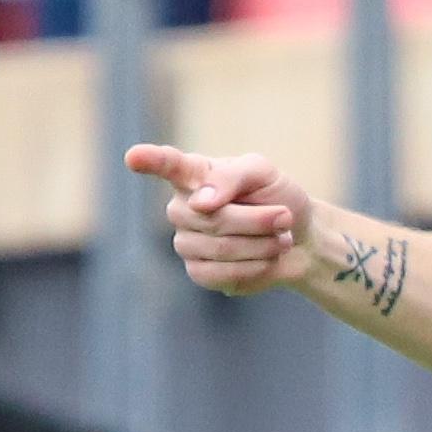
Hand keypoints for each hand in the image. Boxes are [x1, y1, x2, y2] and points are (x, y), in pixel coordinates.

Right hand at [123, 144, 322, 296]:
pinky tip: (266, 258)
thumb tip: (199, 202)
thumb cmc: (277, 196)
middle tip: (284, 217)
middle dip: (256, 220)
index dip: (150, 161)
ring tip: (280, 237)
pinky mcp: (199, 272)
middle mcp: (182, 208)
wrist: (298, 238)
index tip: (133, 157)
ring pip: (220, 249)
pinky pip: (221, 274)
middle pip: (212, 219)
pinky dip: (255, 267)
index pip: (168, 166)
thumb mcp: (262, 172)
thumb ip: (232, 176)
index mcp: (193, 174)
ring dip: (261, 245)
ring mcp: (187, 242)